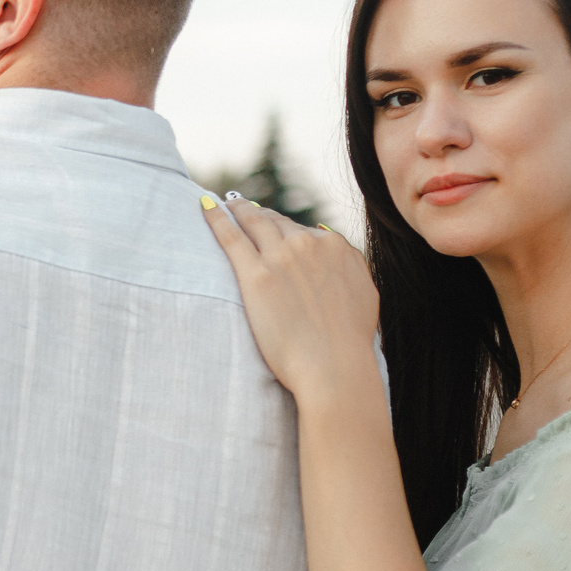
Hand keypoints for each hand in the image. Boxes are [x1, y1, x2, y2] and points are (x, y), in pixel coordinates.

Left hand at [201, 196, 381, 407]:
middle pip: (277, 222)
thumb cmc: (350, 341)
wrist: (334, 367)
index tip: (271, 224)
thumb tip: (335, 247)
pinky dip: (217, 217)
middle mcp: (309, 244)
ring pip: (254, 222)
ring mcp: (281, 257)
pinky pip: (231, 236)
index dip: (284, 228)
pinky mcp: (255, 275)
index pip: (303, 230)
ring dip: (238, 209)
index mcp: (335, 247)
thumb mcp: (364, 292)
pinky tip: (205, 205)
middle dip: (260, 216)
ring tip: (227, 203)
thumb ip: (350, 265)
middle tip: (243, 208)